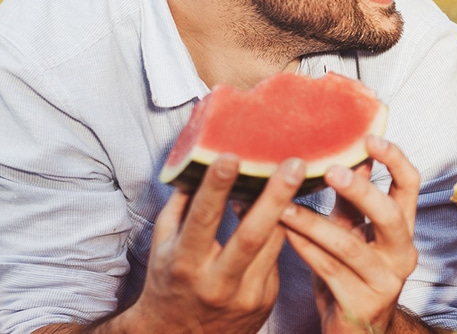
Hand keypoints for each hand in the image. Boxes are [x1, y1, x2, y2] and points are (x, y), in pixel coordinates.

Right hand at [121, 154, 304, 333]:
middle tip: (294, 165)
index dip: (217, 188)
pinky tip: (284, 207)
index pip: (203, 220)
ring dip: (286, 207)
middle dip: (275, 197)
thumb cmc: (169, 281)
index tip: (230, 157)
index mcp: (185, 263)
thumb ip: (179, 207)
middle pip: (252, 235)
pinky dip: (281, 229)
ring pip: (274, 242)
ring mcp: (245, 294)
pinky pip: (278, 255)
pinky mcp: (265, 299)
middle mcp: (216, 282)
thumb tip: (196, 162)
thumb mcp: (161, 246)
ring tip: (295, 174)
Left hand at [280, 135, 420, 332]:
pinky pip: (328, 270)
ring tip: (283, 204)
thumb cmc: (351, 274)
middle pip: (390, 214)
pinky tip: (283, 232)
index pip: (410, 186)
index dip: (394, 159)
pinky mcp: (361, 304)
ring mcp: (385, 281)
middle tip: (330, 169)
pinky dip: (304, 249)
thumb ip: (353, 199)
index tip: (369, 137)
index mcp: (403, 229)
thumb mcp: (355, 232)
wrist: (354, 331)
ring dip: (313, 222)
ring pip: (349, 246)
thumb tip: (348, 153)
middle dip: (359, 190)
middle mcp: (403, 253)